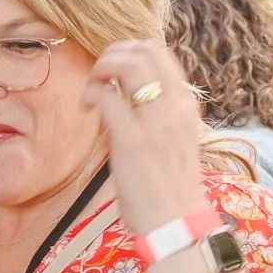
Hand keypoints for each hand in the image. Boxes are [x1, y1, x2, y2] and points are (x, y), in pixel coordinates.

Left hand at [82, 40, 210, 235]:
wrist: (176, 222)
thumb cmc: (169, 184)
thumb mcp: (173, 137)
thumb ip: (157, 111)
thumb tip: (129, 92)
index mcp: (184, 103)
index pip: (159, 52)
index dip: (128, 51)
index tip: (112, 71)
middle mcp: (174, 106)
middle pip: (143, 50)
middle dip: (111, 55)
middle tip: (97, 77)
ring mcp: (155, 121)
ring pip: (127, 65)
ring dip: (100, 69)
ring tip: (92, 91)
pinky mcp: (132, 140)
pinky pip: (108, 96)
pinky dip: (92, 93)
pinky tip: (87, 107)